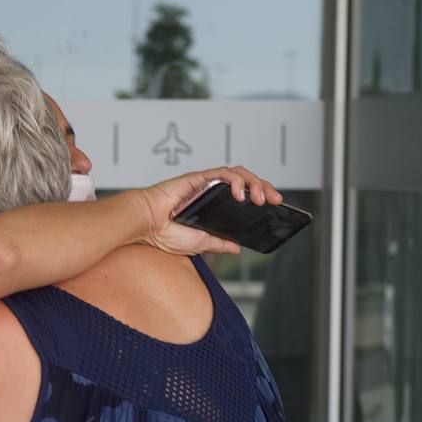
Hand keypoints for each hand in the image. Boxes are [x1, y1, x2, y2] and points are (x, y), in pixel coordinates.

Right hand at [133, 165, 283, 256]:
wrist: (144, 225)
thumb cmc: (164, 233)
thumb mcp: (200, 243)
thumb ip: (218, 242)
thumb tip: (237, 248)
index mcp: (215, 207)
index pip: (245, 197)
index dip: (262, 198)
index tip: (277, 208)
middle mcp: (213, 192)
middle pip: (248, 183)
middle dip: (266, 189)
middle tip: (277, 201)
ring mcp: (207, 183)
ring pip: (240, 174)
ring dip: (255, 183)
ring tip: (261, 199)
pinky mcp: (200, 177)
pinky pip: (223, 173)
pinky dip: (235, 181)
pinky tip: (239, 194)